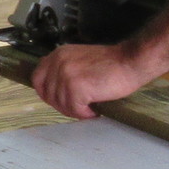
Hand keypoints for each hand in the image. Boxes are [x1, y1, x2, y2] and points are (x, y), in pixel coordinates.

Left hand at [31, 42, 152, 120]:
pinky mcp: (76, 87)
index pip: (37, 79)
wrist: (130, 61)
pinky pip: (74, 109)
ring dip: (75, 111)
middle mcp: (58, 63)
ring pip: (61, 104)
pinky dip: (84, 114)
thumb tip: (53, 90)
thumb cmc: (110, 63)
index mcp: (57, 55)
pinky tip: (94, 110)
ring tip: (89, 108)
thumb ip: (63, 69)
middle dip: (62, 105)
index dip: (46, 94)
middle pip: (48, 95)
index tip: (60, 101)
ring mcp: (66, 75)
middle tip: (79, 108)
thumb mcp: (79, 59)